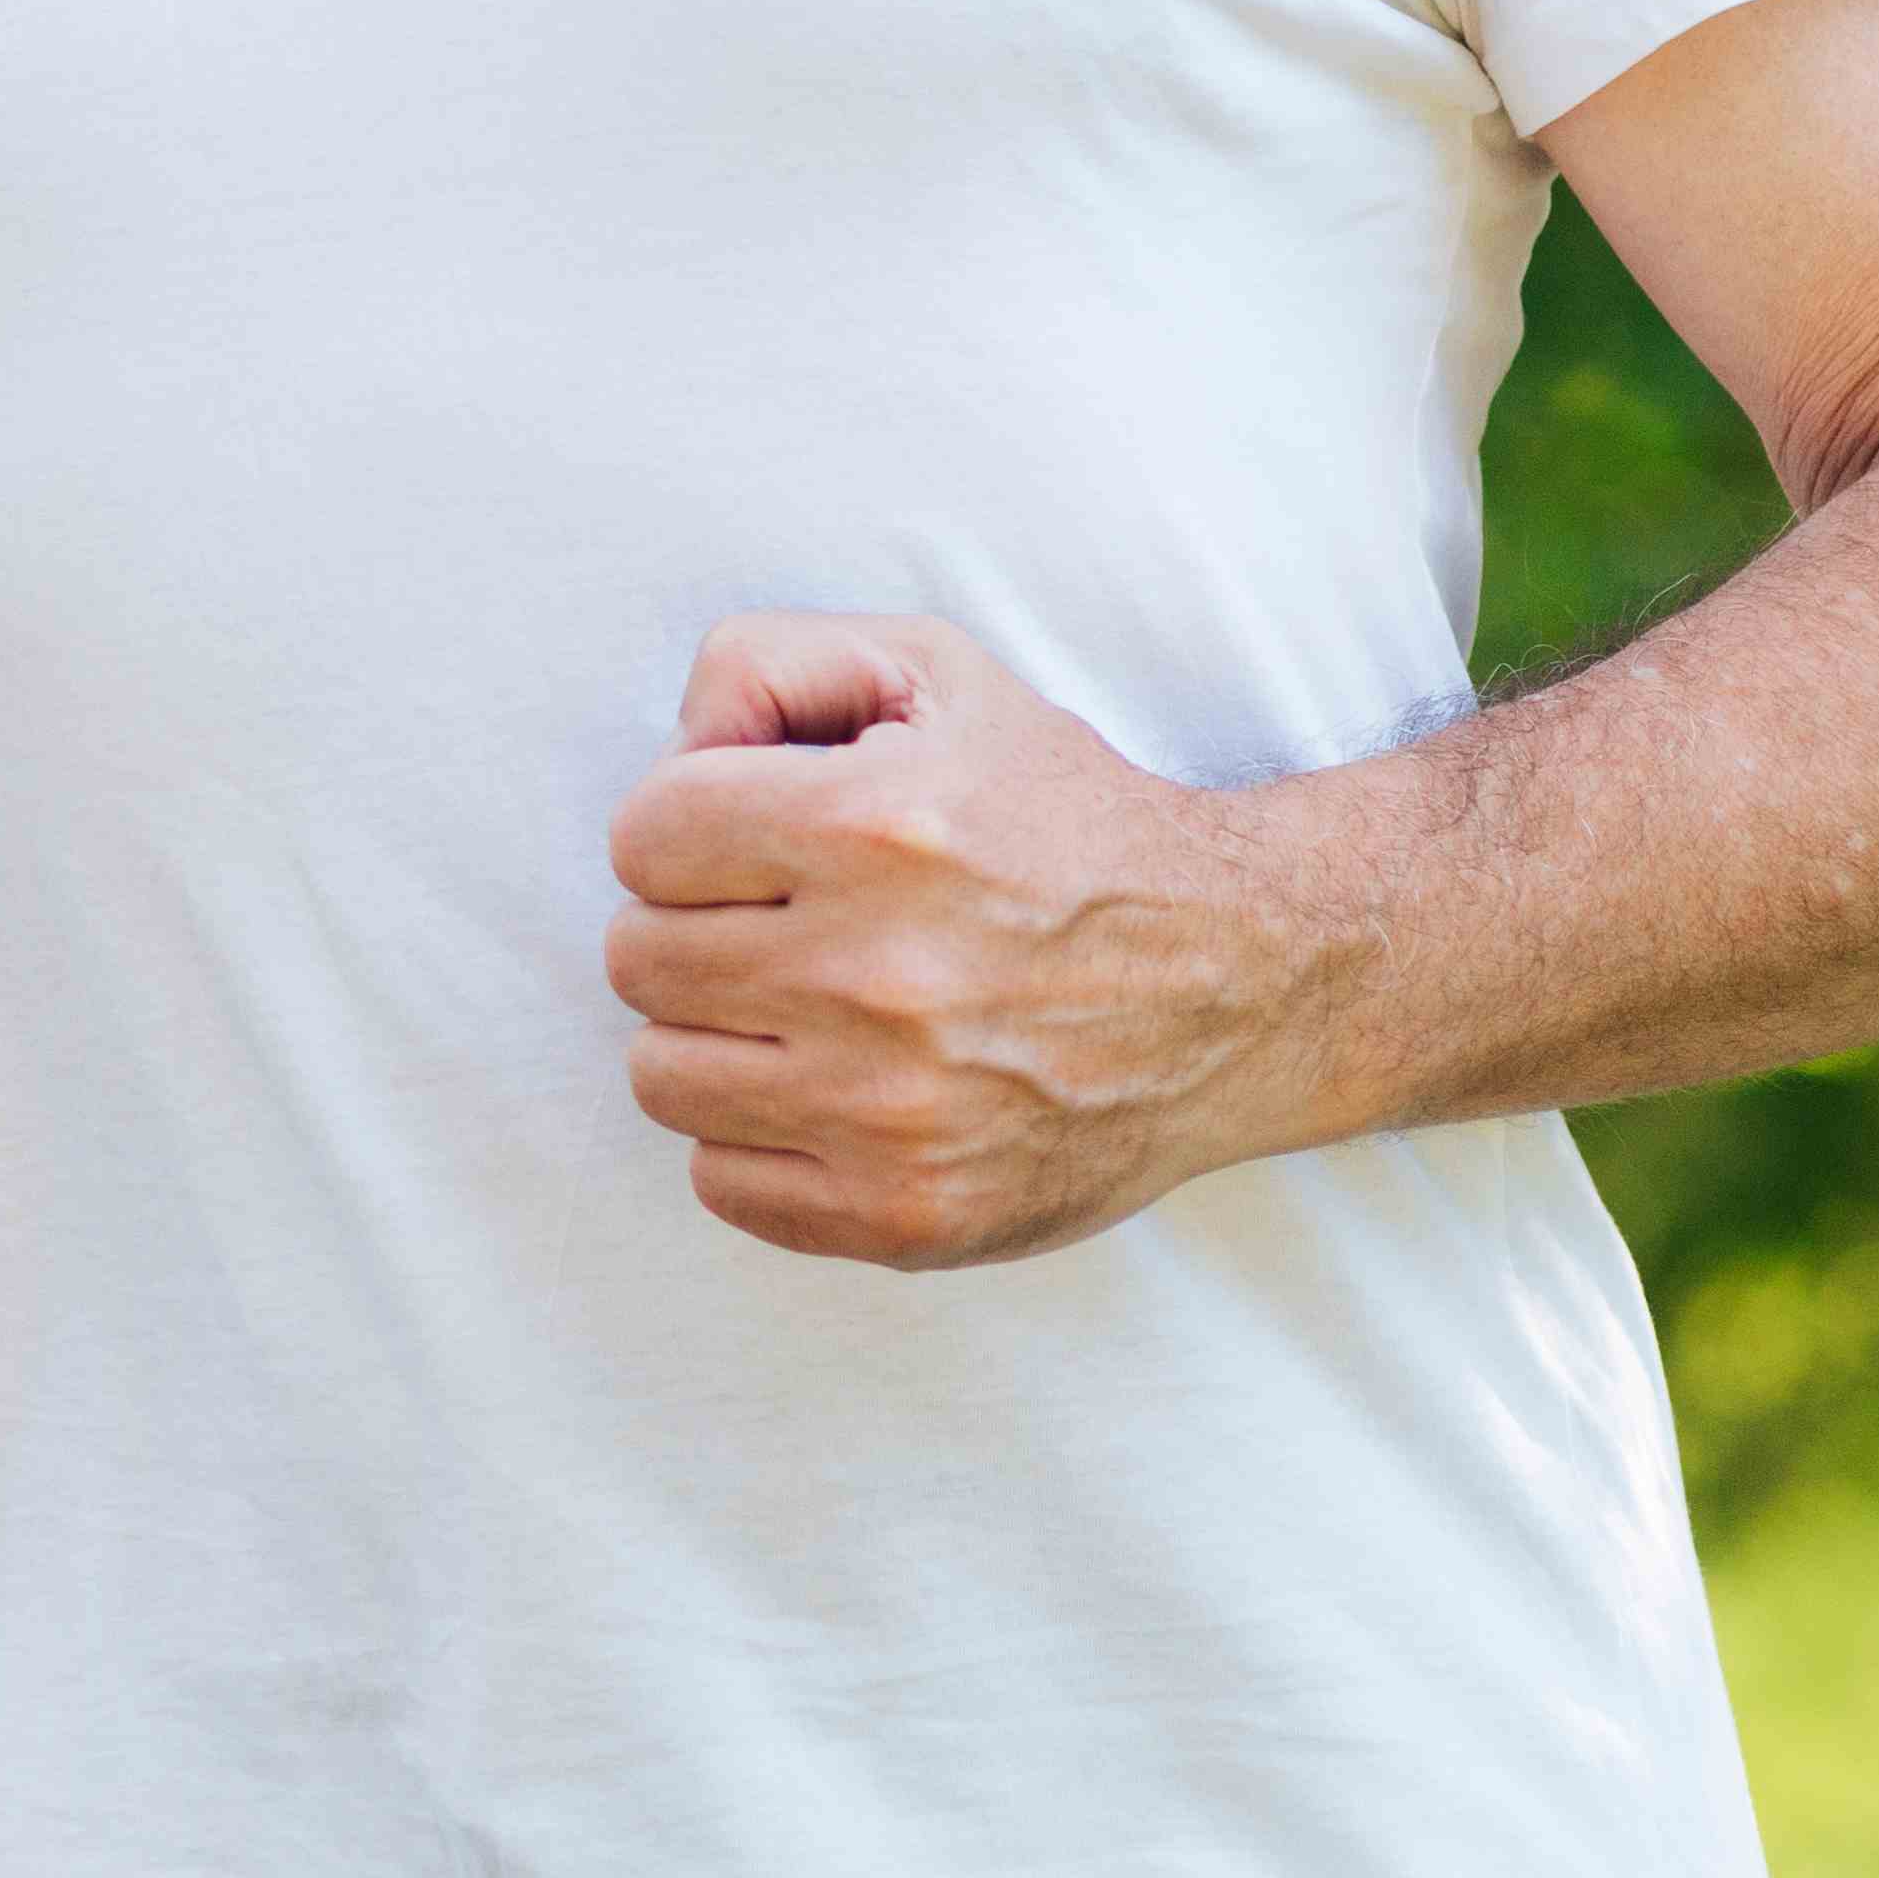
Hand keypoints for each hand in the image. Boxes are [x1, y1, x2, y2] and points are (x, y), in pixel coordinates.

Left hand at [600, 609, 1345, 1268]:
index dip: (689, 829)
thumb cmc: (1067, 820)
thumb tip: (674, 749)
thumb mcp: (937, 674)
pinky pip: (722, 1183)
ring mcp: (891, 1112)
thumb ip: (771, 664)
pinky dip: (757, 1140)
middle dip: (696, 926)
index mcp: (873, 827)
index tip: (755, 842)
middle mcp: (878, 975)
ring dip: (716, 1036)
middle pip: (639, 958)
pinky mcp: (909, 1214)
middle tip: (785, 925)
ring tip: (806, 1007)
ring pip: (662, 1075)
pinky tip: (833, 1091)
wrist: (1240, 980)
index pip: (643, 837)